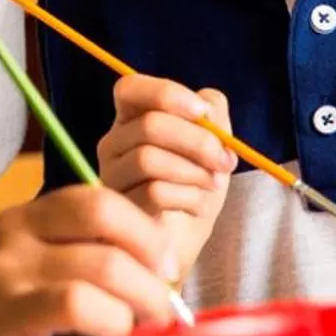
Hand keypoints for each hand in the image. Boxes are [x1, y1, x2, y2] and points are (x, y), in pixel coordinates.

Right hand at [0, 185, 181, 335]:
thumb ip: (89, 247)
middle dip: (150, 292)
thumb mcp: (34, 255)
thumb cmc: (0, 302)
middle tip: (160, 317)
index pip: (99, 205)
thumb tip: (166, 262)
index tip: (166, 267)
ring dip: (121, 327)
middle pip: (106, 259)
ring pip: (84, 302)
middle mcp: (12, 253)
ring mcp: (2, 304)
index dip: (147, 236)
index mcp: (27, 220)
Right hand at [96, 74, 236, 271]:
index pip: (129, 89)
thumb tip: (206, 106)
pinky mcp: (120, 212)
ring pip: (148, 159)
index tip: (202, 112)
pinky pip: (153, 193)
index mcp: (131, 121)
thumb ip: (212, 115)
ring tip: (213, 185)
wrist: (184, 245)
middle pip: (149, 126)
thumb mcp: (211, 146)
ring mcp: (111, 179)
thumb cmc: (194, 189)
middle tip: (225, 162)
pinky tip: (198, 206)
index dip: (165, 93)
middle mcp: (112, 146)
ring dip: (195, 172)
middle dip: (198, 142)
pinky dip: (189, 197)